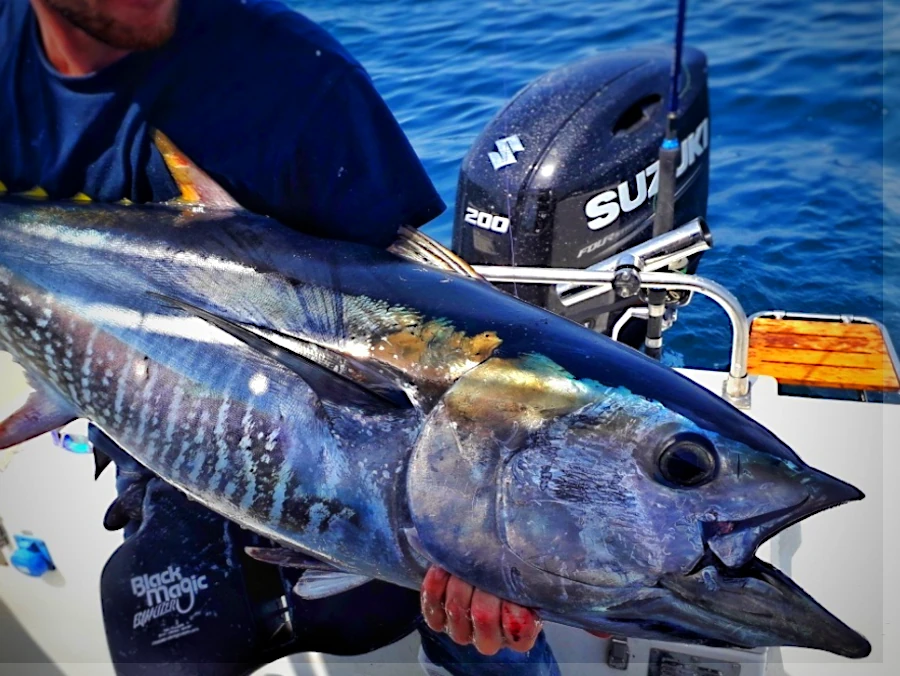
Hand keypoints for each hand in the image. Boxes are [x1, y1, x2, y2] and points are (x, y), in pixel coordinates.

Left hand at [420, 565, 542, 655]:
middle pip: (484, 617)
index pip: (519, 632)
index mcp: (519, 634)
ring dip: (460, 581)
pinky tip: (444, 568)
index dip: (515, 609)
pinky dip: (436, 583)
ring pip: (457, 609)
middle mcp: (489, 639)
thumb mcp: (526, 573)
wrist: (483, 563)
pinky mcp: (437, 620)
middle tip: (488, 566)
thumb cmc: (509, 569)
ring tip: (467, 562)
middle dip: (484, 588)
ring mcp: (461, 631)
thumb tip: (525, 562)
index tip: (513, 586)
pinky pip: (431, 604)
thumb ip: (527, 576)